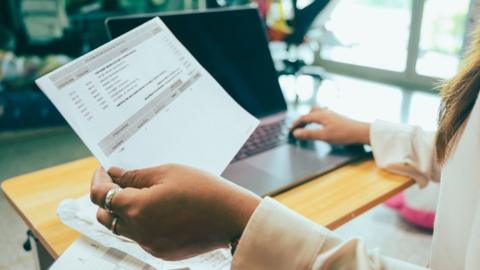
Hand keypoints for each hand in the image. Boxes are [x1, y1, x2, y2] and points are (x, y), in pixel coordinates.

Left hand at [90, 165, 260, 259]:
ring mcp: (150, 245)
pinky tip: (157, 209)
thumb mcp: (167, 172)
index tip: (104, 171)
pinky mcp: (162, 252)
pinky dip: (141, 223)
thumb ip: (135, 175)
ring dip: (123, 212)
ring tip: (140, 194)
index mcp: (136, 208)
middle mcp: (138, 231)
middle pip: (105, 216)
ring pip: (122, 228)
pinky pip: (141, 237)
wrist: (232, 216)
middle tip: (119, 182)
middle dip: (106, 197)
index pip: (100, 195)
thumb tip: (115, 175)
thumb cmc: (203, 190)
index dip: (98, 180)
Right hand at [291, 107, 370, 144]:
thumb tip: (296, 133)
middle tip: (297, 127)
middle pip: (310, 112)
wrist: (361, 132)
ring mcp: (332, 113)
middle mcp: (325, 112)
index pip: (304, 118)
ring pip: (317, 112)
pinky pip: (323, 114)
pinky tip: (321, 123)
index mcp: (321, 115)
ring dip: (310, 117)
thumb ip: (309, 134)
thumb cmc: (343, 134)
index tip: (290, 129)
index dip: (296, 123)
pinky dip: (317, 118)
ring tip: (307, 124)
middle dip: (302, 119)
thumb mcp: (324, 136)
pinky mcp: (337, 117)